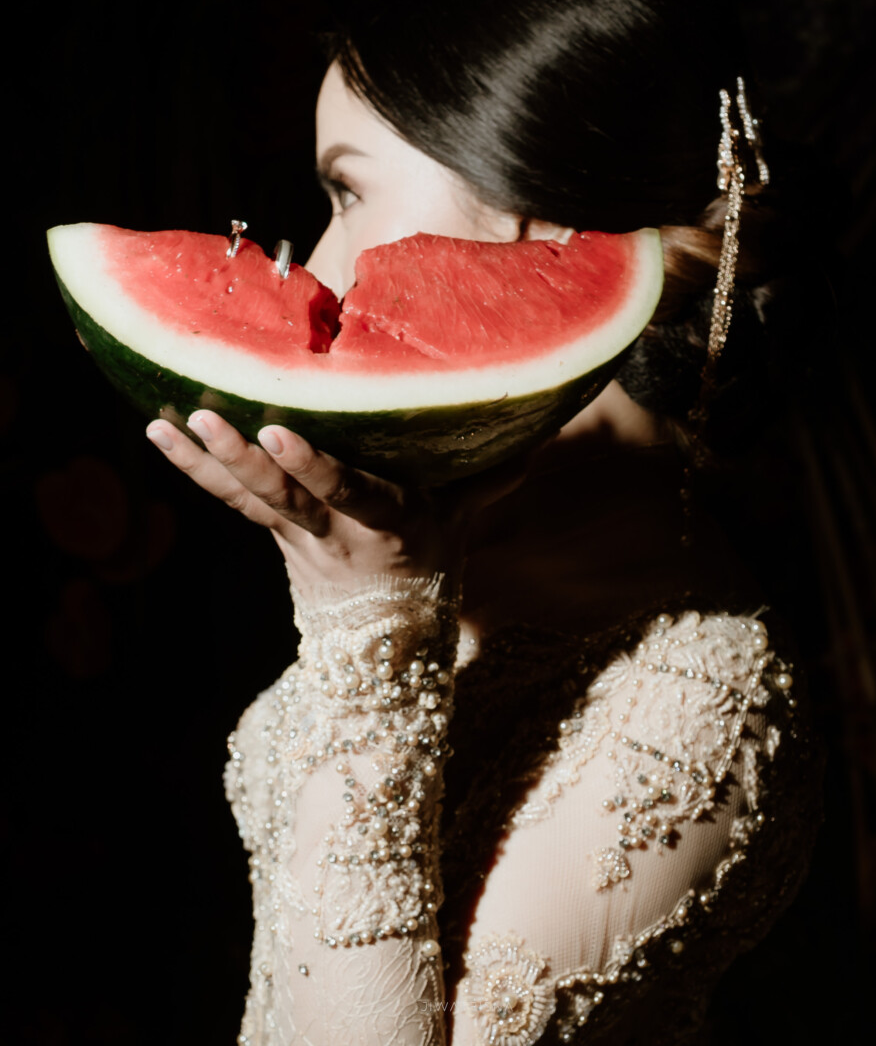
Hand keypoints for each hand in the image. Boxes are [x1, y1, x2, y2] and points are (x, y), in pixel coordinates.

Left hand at [145, 411, 532, 600]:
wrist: (387, 638)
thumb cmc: (431, 560)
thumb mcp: (463, 523)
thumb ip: (488, 481)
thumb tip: (538, 441)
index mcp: (385, 524)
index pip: (348, 494)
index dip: (313, 468)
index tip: (279, 432)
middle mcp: (334, 531)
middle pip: (284, 497)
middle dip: (245, 459)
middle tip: (208, 417)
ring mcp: (296, 535)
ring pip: (249, 498)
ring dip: (206, 459)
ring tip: (169, 420)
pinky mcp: (272, 531)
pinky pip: (228, 499)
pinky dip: (191, 467)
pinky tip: (156, 428)